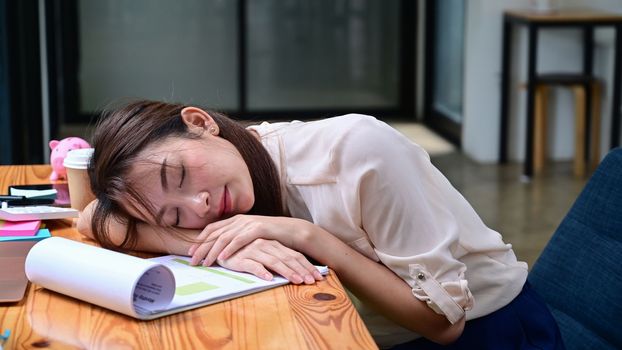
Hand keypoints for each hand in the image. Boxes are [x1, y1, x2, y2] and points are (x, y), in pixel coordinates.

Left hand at [188, 214, 305, 265]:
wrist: (291, 231)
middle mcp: (239, 220)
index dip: (200, 240)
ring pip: (225, 237)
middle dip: (201, 248)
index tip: (189, 252)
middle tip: (191, 261)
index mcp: (235, 220)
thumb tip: (221, 248)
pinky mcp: (258, 229)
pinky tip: (222, 257)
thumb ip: (236, 238)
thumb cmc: (271, 236)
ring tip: (204, 263)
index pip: (212, 229)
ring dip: (212, 251)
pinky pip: (240, 240)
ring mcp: (248, 223)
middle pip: (215, 234)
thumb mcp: (250, 235)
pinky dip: (229, 248)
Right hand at [215, 238, 321, 283]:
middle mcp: (266, 245)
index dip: (307, 266)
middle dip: (302, 271)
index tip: (318, 277)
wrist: (219, 248)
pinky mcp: (241, 258)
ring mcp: (254, 250)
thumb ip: (278, 258)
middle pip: (288, 258)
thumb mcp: (264, 253)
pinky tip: (269, 279)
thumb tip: (297, 270)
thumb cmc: (245, 252)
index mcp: (274, 244)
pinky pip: (253, 265)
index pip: (295, 255)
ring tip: (297, 281)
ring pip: (274, 262)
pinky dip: (262, 272)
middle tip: (312, 282)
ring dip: (287, 272)